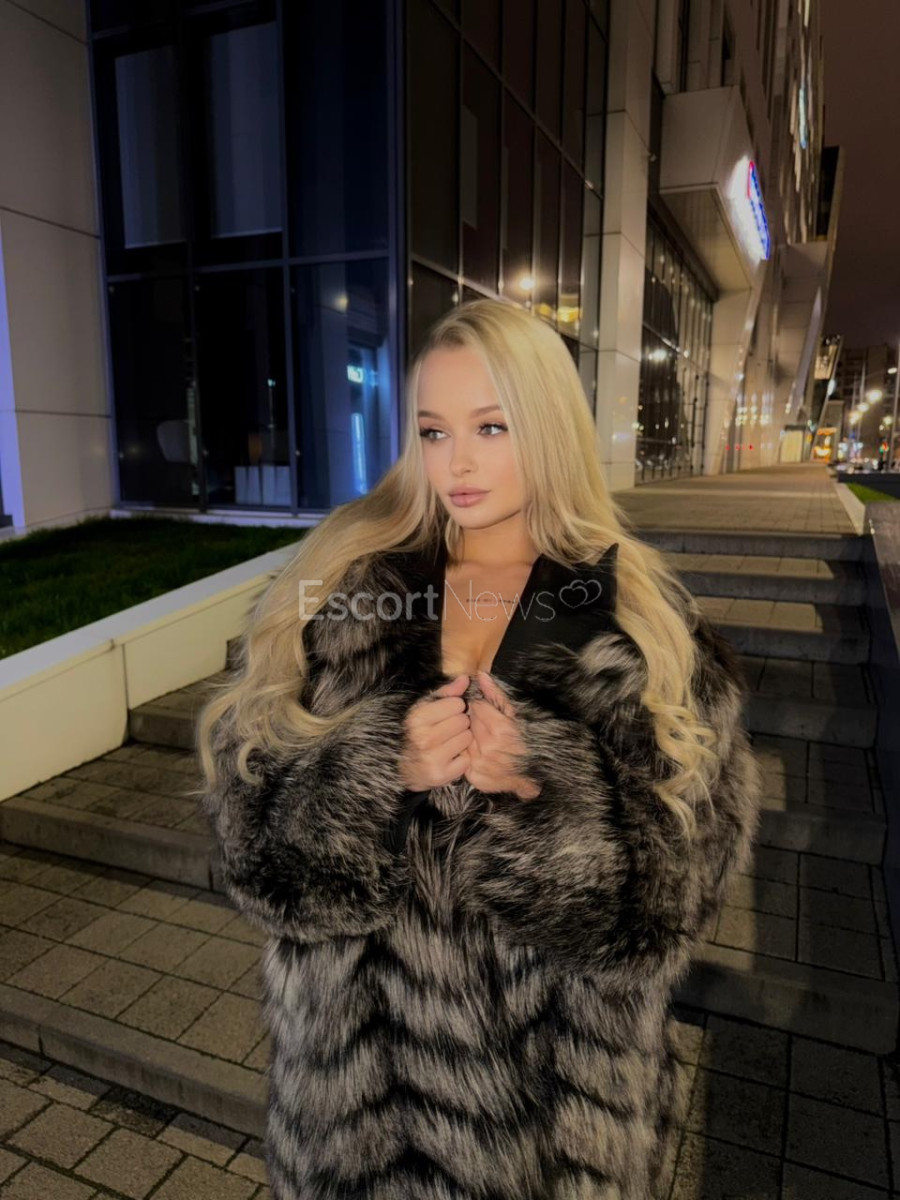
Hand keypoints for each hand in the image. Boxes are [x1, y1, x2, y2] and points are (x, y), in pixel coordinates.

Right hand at [398, 674, 473, 790]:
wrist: (402, 768)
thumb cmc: (415, 733)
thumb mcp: (424, 709)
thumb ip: (446, 693)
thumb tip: (465, 678)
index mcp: (416, 718)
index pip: (456, 703)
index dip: (454, 707)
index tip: (446, 714)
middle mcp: (422, 738)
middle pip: (463, 721)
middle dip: (459, 723)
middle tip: (448, 730)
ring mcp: (431, 758)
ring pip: (467, 738)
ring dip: (462, 740)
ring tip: (449, 743)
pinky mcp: (440, 775)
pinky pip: (466, 760)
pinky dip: (461, 759)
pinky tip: (450, 757)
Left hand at [465, 672, 541, 800]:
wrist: (535, 773)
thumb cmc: (527, 739)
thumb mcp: (515, 713)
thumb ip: (496, 694)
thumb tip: (480, 675)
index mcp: (500, 730)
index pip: (476, 707)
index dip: (481, 707)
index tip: (488, 712)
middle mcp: (488, 748)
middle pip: (468, 723)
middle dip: (475, 721)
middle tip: (487, 726)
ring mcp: (481, 765)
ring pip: (463, 740)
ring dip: (471, 737)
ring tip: (484, 739)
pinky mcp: (475, 778)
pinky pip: (463, 758)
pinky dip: (470, 754)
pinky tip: (482, 754)